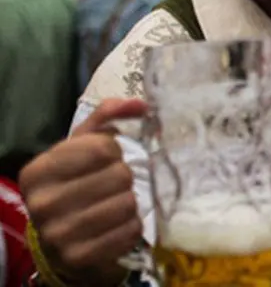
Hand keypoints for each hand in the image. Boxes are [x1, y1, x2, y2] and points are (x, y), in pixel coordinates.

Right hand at [19, 98, 145, 278]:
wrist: (64, 240)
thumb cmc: (77, 184)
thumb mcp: (83, 147)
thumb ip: (108, 117)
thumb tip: (141, 103)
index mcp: (38, 170)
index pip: (102, 147)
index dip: (116, 151)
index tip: (109, 159)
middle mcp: (42, 202)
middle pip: (119, 175)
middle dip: (126, 177)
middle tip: (116, 184)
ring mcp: (58, 233)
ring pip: (127, 204)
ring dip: (132, 202)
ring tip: (119, 203)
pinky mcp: (80, 256)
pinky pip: (129, 231)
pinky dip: (133, 225)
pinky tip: (120, 224)